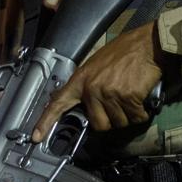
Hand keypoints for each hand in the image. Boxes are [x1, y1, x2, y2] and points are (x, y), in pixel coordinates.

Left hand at [31, 22, 166, 141]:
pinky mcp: (127, 97)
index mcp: (81, 79)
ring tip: (131, 95)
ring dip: (128, 114)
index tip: (35, 137)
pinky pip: (135, 117)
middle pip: (98, 124)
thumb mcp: (97, 65)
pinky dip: (141, 112)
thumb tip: (85, 105)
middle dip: (111, 120)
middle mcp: (92, 88)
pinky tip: (140, 97)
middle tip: (119, 104)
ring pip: (119, 122)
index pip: (58, 103)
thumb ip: (88, 85)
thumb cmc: (124, 52)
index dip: (45, 121)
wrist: (146, 44)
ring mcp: (109, 93)